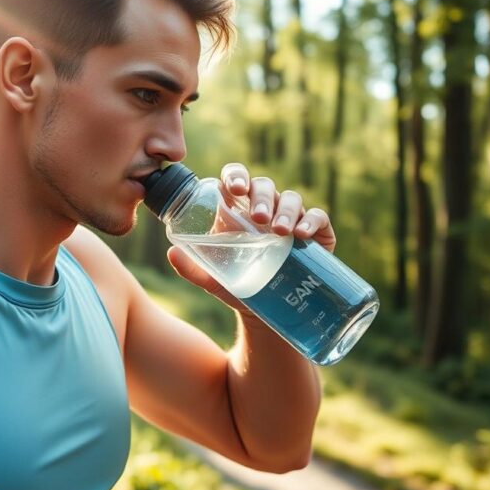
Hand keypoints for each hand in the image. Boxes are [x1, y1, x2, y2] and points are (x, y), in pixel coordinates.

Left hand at [167, 163, 335, 310]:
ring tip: (278, 231)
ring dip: (285, 210)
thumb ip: (192, 269)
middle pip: (264, 186)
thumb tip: (172, 253)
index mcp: (237, 211)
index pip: (236, 180)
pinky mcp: (315, 233)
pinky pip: (317, 217)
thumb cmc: (239, 288)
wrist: (268, 314)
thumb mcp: (214, 280)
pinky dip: (311, 220)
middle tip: (258, 217)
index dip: (236, 176)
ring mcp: (291, 219)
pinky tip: (302, 234)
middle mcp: (265, 209)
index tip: (235, 188)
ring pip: (291, 198)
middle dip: (261, 197)